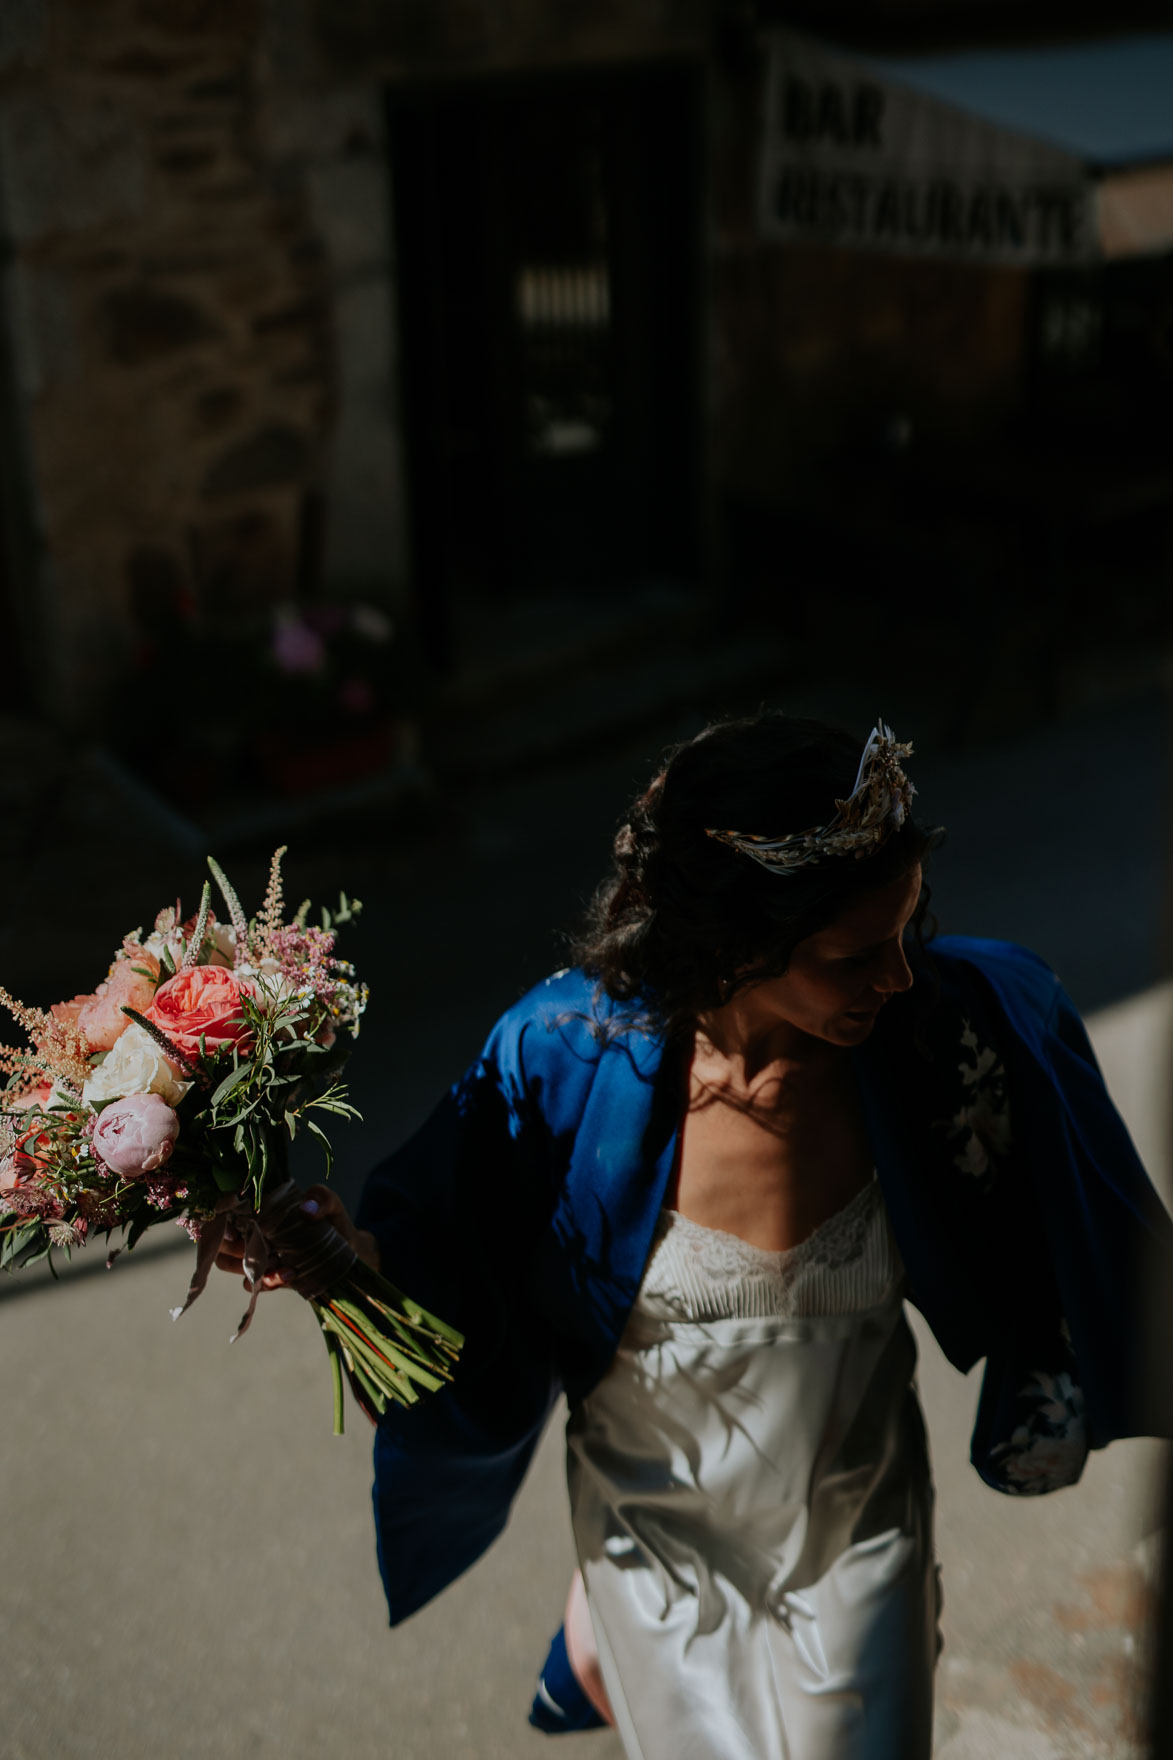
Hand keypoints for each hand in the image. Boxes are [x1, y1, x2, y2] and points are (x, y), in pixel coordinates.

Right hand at [213, 1184, 380, 1288]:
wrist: (346, 1249)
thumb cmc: (331, 1219)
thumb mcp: (330, 1203)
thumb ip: (322, 1198)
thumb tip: (306, 1210)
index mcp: (258, 1207)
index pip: (223, 1209)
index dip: (220, 1216)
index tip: (235, 1223)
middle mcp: (251, 1230)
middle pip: (219, 1238)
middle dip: (230, 1243)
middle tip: (255, 1243)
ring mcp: (257, 1254)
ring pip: (227, 1262)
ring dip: (244, 1263)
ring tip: (275, 1260)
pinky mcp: (268, 1276)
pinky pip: (253, 1283)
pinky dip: (266, 1280)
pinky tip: (288, 1274)